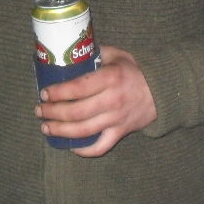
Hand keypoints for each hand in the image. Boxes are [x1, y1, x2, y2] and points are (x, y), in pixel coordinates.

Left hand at [35, 45, 156, 156]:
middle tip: (39, 110)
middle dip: (52, 113)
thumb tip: (73, 53)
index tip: (44, 93)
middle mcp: (111, 100)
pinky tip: (71, 145)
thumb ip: (96, 53)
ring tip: (46, 128)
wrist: (164, 90)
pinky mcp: (121, 132)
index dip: (57, 92)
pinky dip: (84, 150)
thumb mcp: (118, 55)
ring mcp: (116, 119)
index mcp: (110, 78)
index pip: (77, 88)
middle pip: (75, 112)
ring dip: (60, 131)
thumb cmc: (136, 71)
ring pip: (83, 131)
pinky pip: (100, 147)